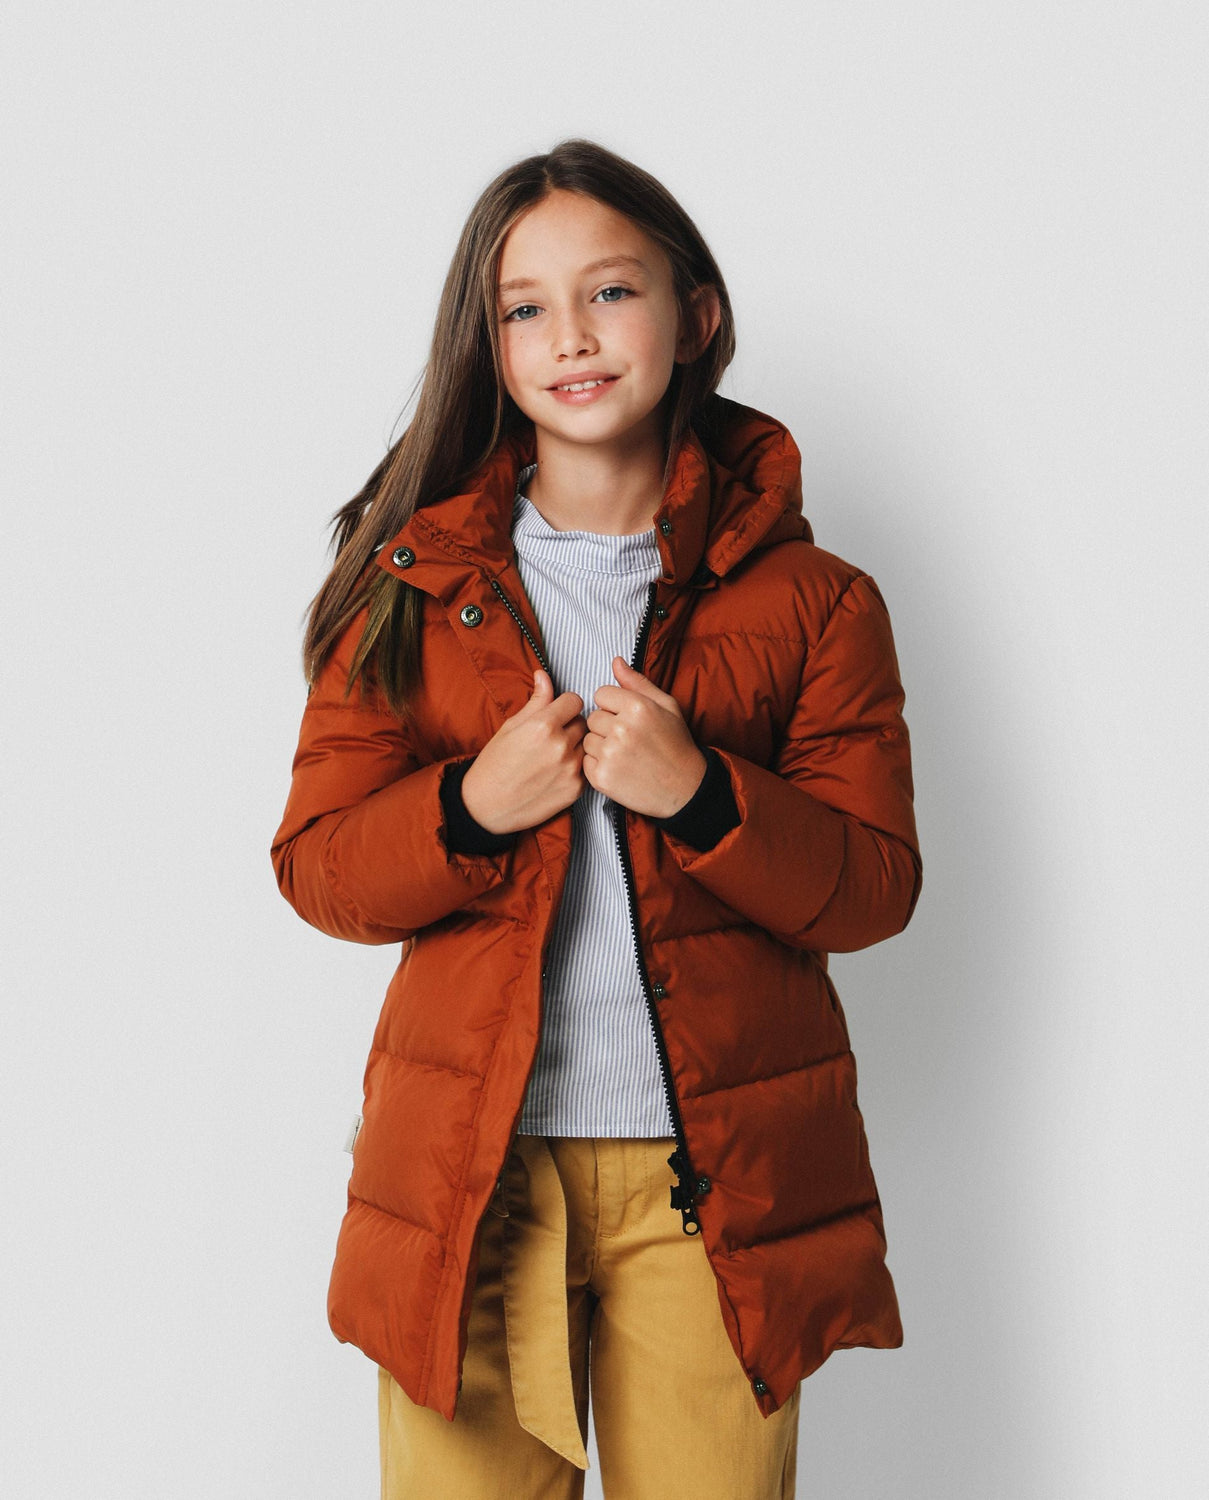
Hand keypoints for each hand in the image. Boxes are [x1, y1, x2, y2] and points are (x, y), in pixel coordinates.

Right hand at [461, 670, 586, 832]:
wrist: (486, 806)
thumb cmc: (494, 764)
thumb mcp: (511, 726)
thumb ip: (535, 701)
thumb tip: (544, 676)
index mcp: (543, 725)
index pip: (575, 700)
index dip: (564, 706)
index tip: (557, 713)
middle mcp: (560, 745)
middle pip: (583, 722)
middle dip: (570, 725)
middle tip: (551, 737)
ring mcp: (571, 768)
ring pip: (587, 745)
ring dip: (575, 746)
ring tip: (553, 756)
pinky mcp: (576, 789)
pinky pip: (585, 767)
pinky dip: (575, 768)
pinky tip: (555, 772)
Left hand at [582, 657, 706, 817]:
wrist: (685, 789)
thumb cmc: (676, 744)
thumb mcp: (666, 706)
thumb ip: (638, 683)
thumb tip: (615, 661)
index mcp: (637, 707)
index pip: (601, 694)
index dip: (613, 706)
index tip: (627, 719)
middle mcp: (622, 729)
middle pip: (593, 717)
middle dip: (606, 726)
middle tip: (628, 740)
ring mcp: (610, 755)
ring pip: (587, 739)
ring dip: (601, 746)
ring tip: (624, 755)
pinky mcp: (602, 777)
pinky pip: (586, 761)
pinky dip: (598, 766)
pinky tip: (619, 768)